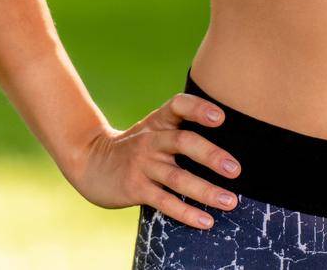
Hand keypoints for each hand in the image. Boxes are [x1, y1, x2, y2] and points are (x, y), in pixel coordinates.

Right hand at [67, 92, 242, 229]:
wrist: (90, 161)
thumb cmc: (136, 146)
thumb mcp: (154, 128)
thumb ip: (181, 128)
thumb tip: (231, 140)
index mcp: (158, 121)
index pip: (178, 105)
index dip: (199, 109)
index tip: (221, 117)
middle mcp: (151, 140)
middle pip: (183, 142)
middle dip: (211, 156)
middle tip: (235, 169)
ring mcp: (142, 165)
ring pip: (177, 178)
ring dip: (206, 191)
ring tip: (230, 201)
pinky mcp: (136, 188)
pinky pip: (165, 202)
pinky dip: (187, 212)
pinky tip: (206, 221)